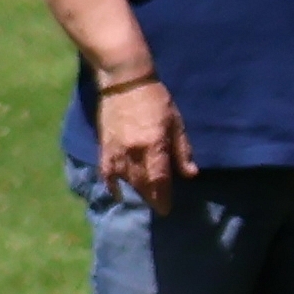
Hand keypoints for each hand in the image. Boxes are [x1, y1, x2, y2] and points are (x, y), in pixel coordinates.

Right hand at [92, 74, 192, 199]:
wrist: (124, 83)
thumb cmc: (156, 100)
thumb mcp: (176, 123)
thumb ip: (182, 151)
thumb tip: (190, 175)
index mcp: (153, 146)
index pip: (159, 180)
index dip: (163, 197)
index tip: (167, 210)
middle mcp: (132, 152)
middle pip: (142, 184)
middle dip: (151, 197)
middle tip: (159, 206)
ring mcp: (115, 151)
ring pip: (125, 180)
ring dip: (136, 191)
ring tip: (145, 197)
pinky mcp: (103, 148)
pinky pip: (105, 173)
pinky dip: (111, 185)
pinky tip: (118, 194)